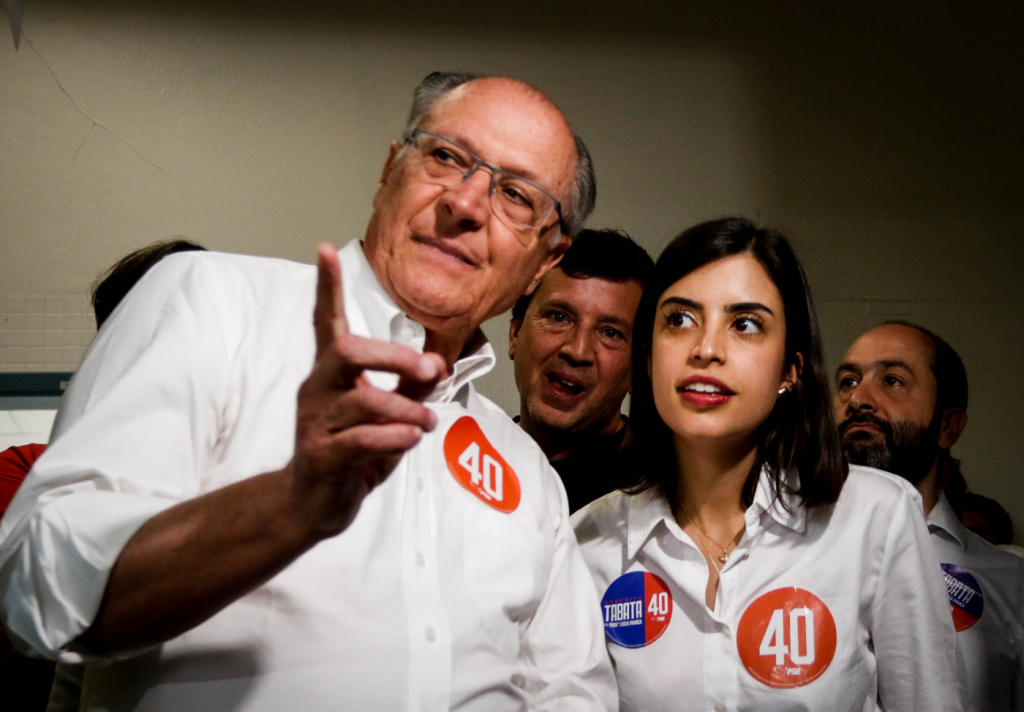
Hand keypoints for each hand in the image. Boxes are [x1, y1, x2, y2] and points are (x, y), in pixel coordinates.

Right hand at [288, 244, 443, 535]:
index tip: (324, 249)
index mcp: (331, 372)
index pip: (325, 322)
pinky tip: (411, 438)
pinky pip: (362, 438)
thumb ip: (410, 385)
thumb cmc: (353, 451)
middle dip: (392, 354)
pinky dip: (395, 437)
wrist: (314, 504)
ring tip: (427, 423)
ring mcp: (315, 421)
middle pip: (347, 350)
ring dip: (407, 408)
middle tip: (427, 367)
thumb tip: (435, 361)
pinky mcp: (320, 455)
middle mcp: (317, 389)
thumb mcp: (389, 413)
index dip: (325, 288)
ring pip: (364, 399)